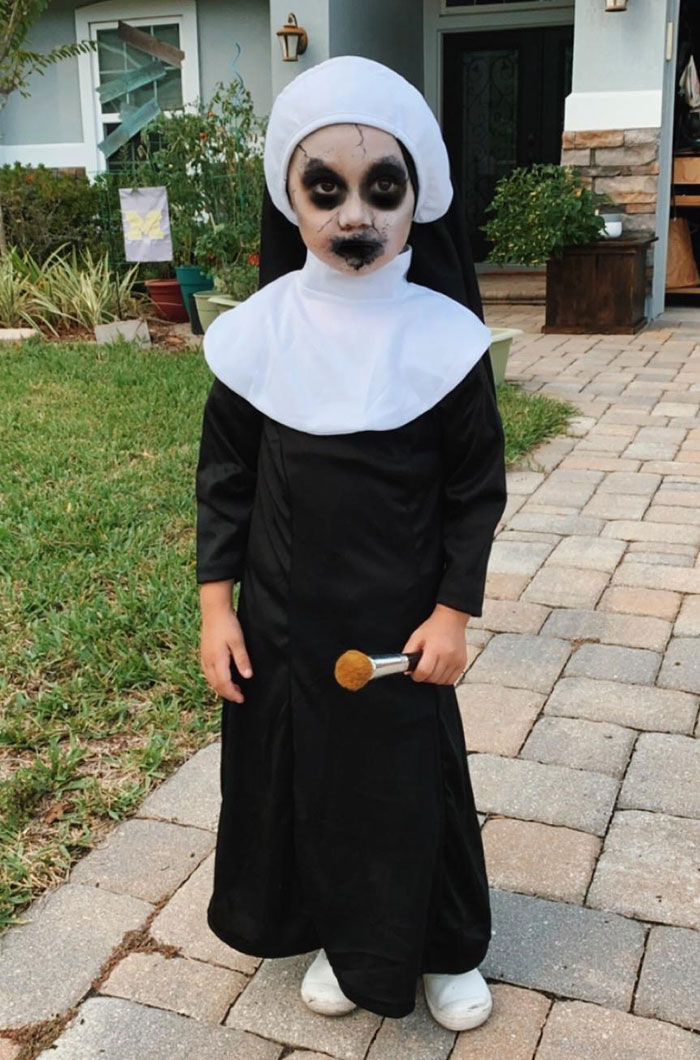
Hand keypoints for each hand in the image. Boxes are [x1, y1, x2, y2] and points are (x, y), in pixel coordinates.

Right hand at [200, 584, 252, 702]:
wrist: (214, 611)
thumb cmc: (227, 624)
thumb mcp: (238, 642)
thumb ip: (242, 660)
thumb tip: (247, 676)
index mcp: (217, 660)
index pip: (224, 684)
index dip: (232, 694)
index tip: (242, 698)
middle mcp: (208, 661)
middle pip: (216, 684)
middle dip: (227, 693)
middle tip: (239, 696)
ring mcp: (204, 657)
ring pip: (210, 679)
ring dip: (221, 687)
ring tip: (233, 688)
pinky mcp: (203, 653)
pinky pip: (207, 672)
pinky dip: (215, 679)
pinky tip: (222, 677)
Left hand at [401, 603, 469, 685]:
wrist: (451, 619)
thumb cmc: (434, 627)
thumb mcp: (416, 636)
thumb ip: (408, 652)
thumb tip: (407, 670)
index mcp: (434, 649)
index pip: (424, 671)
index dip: (416, 675)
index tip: (415, 672)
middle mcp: (447, 656)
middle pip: (432, 678)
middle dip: (424, 676)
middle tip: (423, 667)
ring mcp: (456, 660)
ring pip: (441, 681)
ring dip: (434, 678)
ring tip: (432, 667)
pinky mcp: (462, 663)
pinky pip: (452, 680)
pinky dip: (444, 678)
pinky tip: (441, 669)